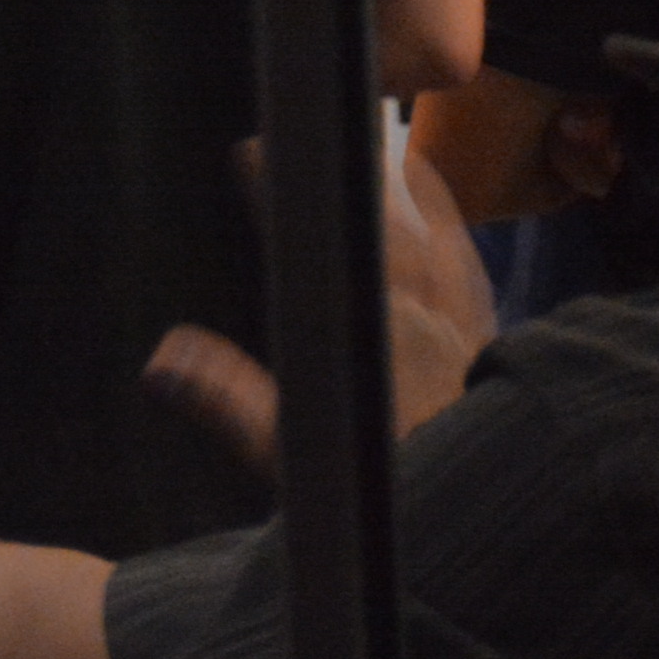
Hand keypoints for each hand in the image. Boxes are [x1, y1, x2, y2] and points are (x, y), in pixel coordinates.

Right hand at [143, 124, 498, 479]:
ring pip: (446, 244)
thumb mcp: (293, 455)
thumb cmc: (389, 490)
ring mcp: (467, 333)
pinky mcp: (495, 355)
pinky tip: (456, 246)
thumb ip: (230, 402)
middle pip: (393, 224)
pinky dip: (462, 249)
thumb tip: (163, 358)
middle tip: (327, 136)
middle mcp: (428, 318)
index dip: (285, 192)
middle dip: (355, 176)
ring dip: (422, 198)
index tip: (251, 151)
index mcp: (373, 330)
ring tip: (402, 159)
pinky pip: (478, 282)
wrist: (484, 521)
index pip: (325, 241)